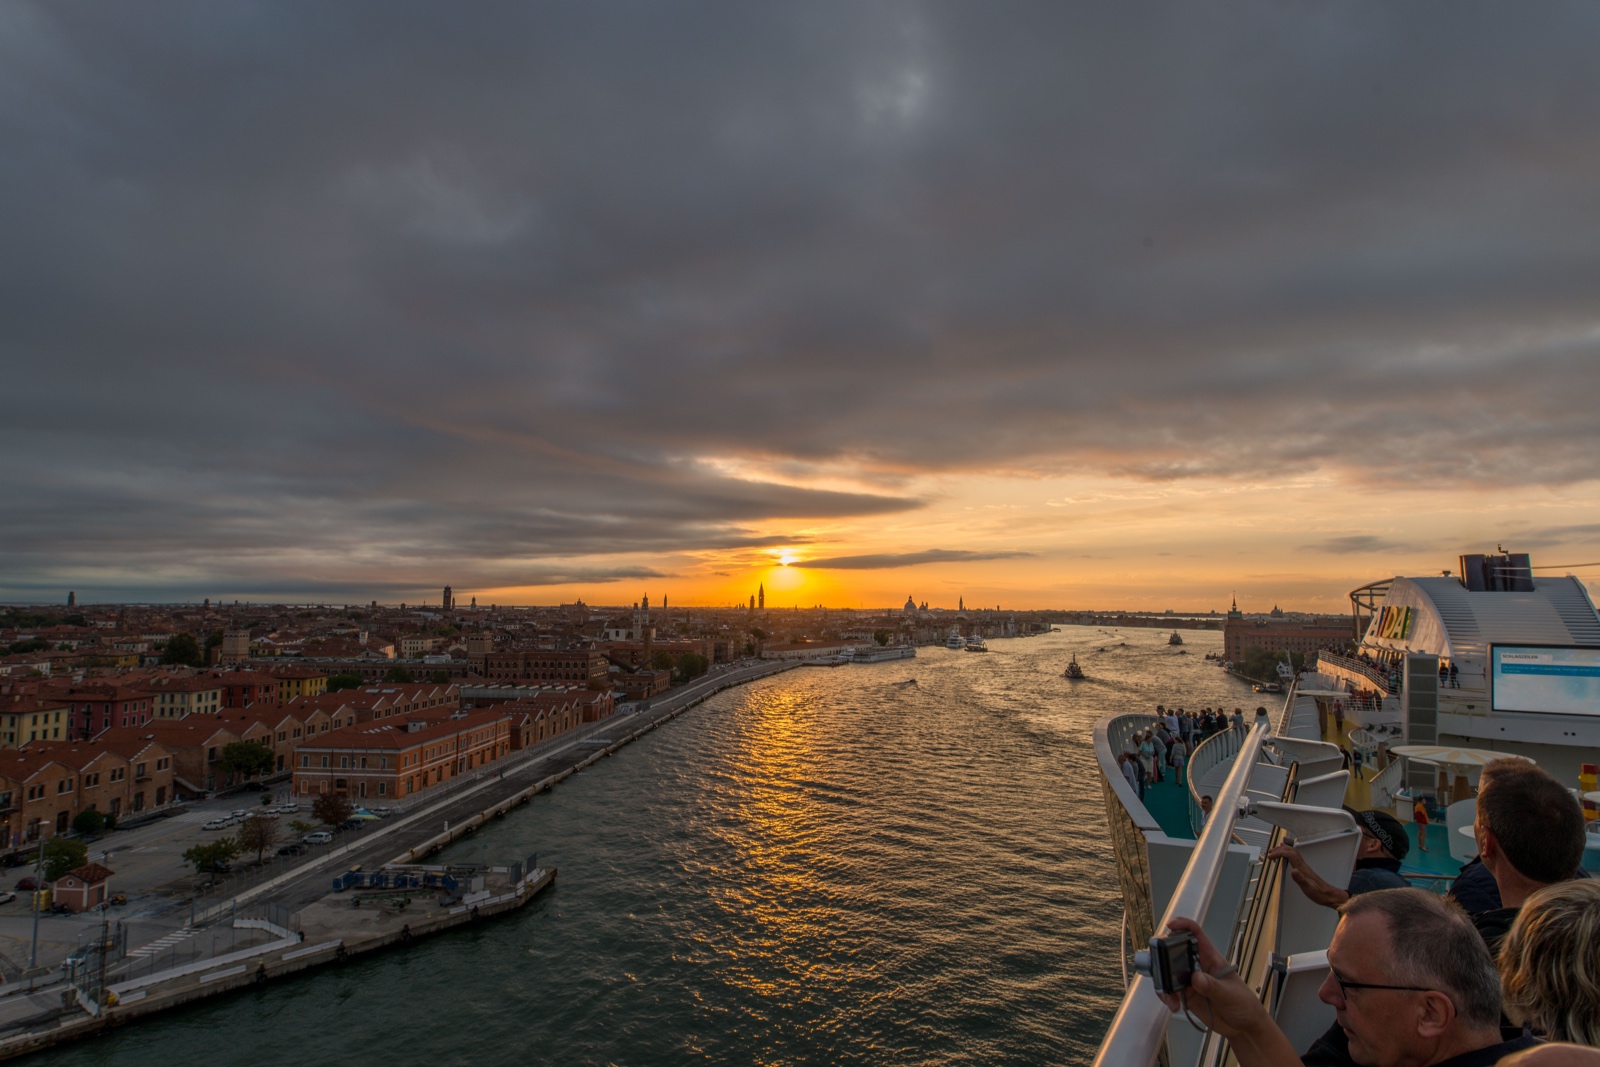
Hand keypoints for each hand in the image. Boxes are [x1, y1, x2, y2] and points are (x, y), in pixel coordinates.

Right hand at [1156, 918, 1265, 1040]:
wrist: (1244, 1027)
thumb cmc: (1244, 1003)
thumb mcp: (1231, 994)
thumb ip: (1213, 986)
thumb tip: (1196, 978)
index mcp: (1210, 957)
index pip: (1195, 933)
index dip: (1183, 925)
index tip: (1171, 925)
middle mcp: (1198, 965)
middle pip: (1175, 950)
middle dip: (1163, 955)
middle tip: (1160, 966)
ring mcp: (1190, 980)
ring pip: (1168, 972)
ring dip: (1163, 981)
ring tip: (1169, 995)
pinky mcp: (1186, 995)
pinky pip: (1170, 991)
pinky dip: (1167, 996)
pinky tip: (1174, 1004)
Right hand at [1266, 844, 1347, 908]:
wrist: (1328, 895)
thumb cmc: (1319, 893)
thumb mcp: (1308, 888)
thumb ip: (1300, 879)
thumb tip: (1293, 870)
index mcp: (1302, 868)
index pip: (1289, 855)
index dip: (1279, 853)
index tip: (1271, 857)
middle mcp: (1302, 865)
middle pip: (1290, 851)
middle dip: (1279, 849)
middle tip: (1270, 853)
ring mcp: (1303, 867)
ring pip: (1293, 853)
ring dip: (1283, 850)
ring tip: (1275, 851)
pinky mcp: (1304, 870)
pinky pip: (1294, 858)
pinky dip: (1288, 854)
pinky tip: (1286, 856)